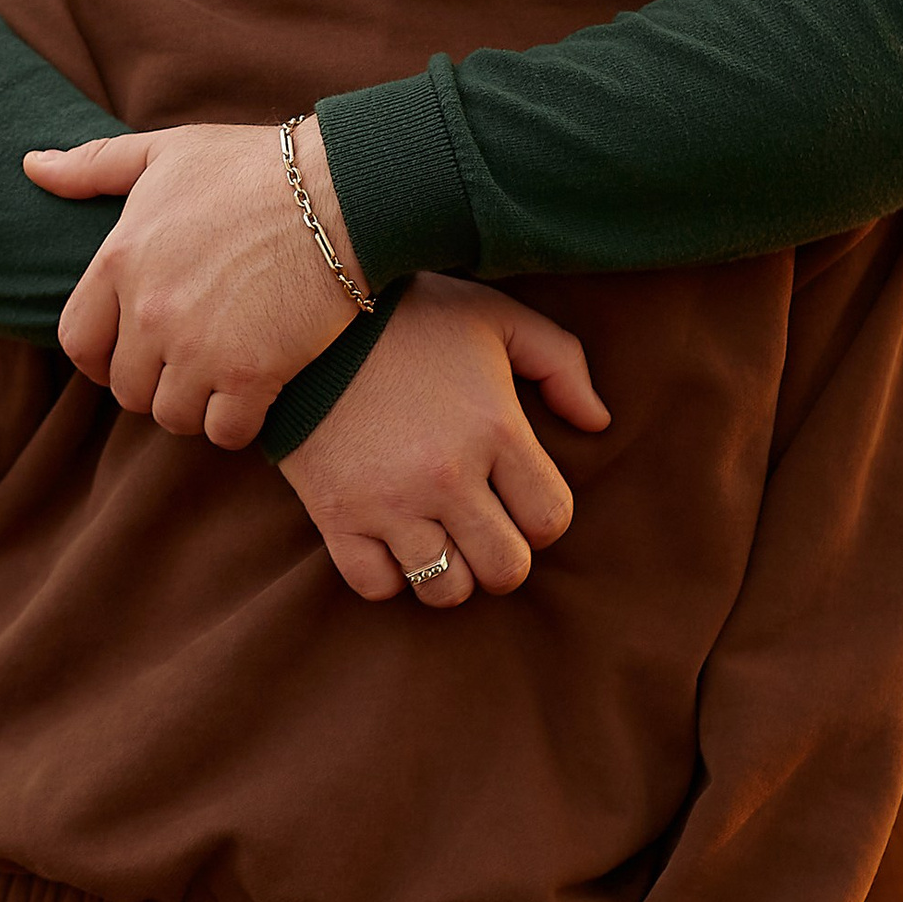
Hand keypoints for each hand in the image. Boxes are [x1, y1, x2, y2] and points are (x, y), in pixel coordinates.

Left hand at [23, 118, 361, 447]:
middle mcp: (149, 312)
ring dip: (194, 405)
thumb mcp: (167, 153)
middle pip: (126, 389)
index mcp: (120, 261)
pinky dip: (236, 422)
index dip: (101, 356)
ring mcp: (199, 348)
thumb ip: (94, 165)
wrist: (341, 192)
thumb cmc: (253, 167)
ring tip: (220, 377)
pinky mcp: (252, 375)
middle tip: (188, 361)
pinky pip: (224, 431)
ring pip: (172, 416)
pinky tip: (255, 395)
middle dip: (153, 380)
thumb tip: (32, 166)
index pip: (78, 343)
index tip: (128, 352)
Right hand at [279, 271, 610, 610]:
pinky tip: (391, 539)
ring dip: (450, 571)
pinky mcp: (336, 515)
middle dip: (504, 557)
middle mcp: (447, 475)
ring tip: (440, 537)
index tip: (519, 498)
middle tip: (485, 529)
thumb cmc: (411, 313)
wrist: (304, 311)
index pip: (550, 519)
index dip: (543, 517)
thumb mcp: (496, 316)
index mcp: (495, 428)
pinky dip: (388, 574)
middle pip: (505, 569)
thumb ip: (561, 363)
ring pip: (444, 589)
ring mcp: (389, 501)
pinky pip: (376, 585)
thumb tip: (597, 422)